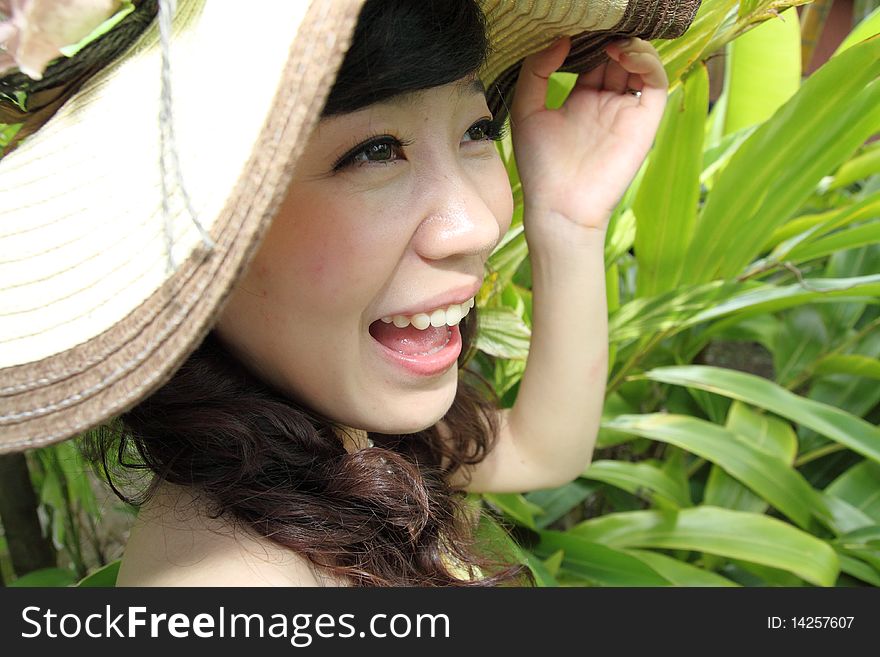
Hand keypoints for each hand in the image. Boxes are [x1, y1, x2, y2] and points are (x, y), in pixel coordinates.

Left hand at [510, 36, 667, 241]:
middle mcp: (606, 102)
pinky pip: (656, 83)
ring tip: (610, 39)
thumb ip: (537, 71)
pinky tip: (622, 54)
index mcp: (580, 99)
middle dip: (610, 35)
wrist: (559, 206)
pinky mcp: (643, 123)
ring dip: (630, 44)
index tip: (577, 23)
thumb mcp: (527, 110)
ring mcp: (626, 111)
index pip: (592, 56)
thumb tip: (561, 38)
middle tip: (597, 21)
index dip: (588, 37)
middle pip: (618, 55)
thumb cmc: (540, 166)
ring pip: (640, 64)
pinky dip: (646, 62)